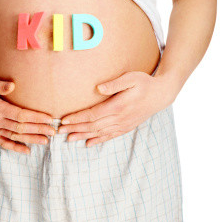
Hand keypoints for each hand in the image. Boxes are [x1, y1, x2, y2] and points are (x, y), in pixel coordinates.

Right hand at [0, 75, 54, 153]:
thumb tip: (12, 85)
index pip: (20, 115)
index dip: (35, 117)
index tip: (49, 118)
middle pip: (20, 127)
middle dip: (38, 129)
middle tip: (54, 131)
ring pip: (14, 136)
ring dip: (31, 139)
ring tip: (46, 141)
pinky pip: (3, 142)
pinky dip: (15, 147)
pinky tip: (27, 151)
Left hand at [58, 71, 176, 146]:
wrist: (161, 95)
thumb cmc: (145, 83)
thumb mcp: (132, 78)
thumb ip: (115, 83)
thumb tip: (98, 88)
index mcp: (118, 106)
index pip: (92, 114)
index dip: (77, 118)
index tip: (64, 120)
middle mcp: (120, 118)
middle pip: (93, 126)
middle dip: (75, 129)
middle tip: (60, 132)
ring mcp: (123, 125)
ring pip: (99, 133)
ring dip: (83, 136)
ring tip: (69, 139)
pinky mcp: (126, 127)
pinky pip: (110, 136)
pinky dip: (98, 140)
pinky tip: (88, 144)